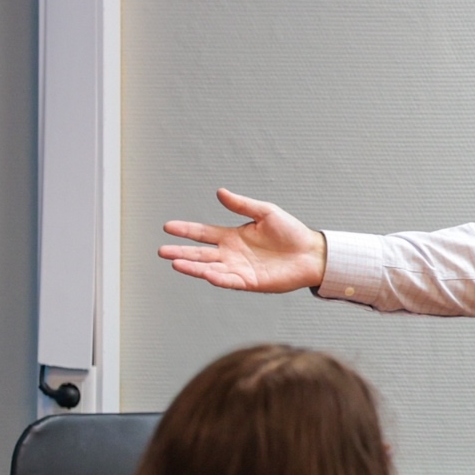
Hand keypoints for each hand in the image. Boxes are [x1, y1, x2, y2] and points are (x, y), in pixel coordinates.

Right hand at [159, 189, 326, 291]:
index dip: (186, 230)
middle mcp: (232, 254)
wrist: (312, 253)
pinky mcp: (251, 282)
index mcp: (233, 236)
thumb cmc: (291, 232)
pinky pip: (230, 280)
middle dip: (181, 252)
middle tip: (162, 251)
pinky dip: (218, 278)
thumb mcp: (265, 212)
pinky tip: (206, 274)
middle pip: (200, 253)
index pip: (203, 233)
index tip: (167, 227)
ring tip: (175, 263)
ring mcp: (239, 269)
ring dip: (193, 267)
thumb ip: (242, 205)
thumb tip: (220, 192)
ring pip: (210, 268)